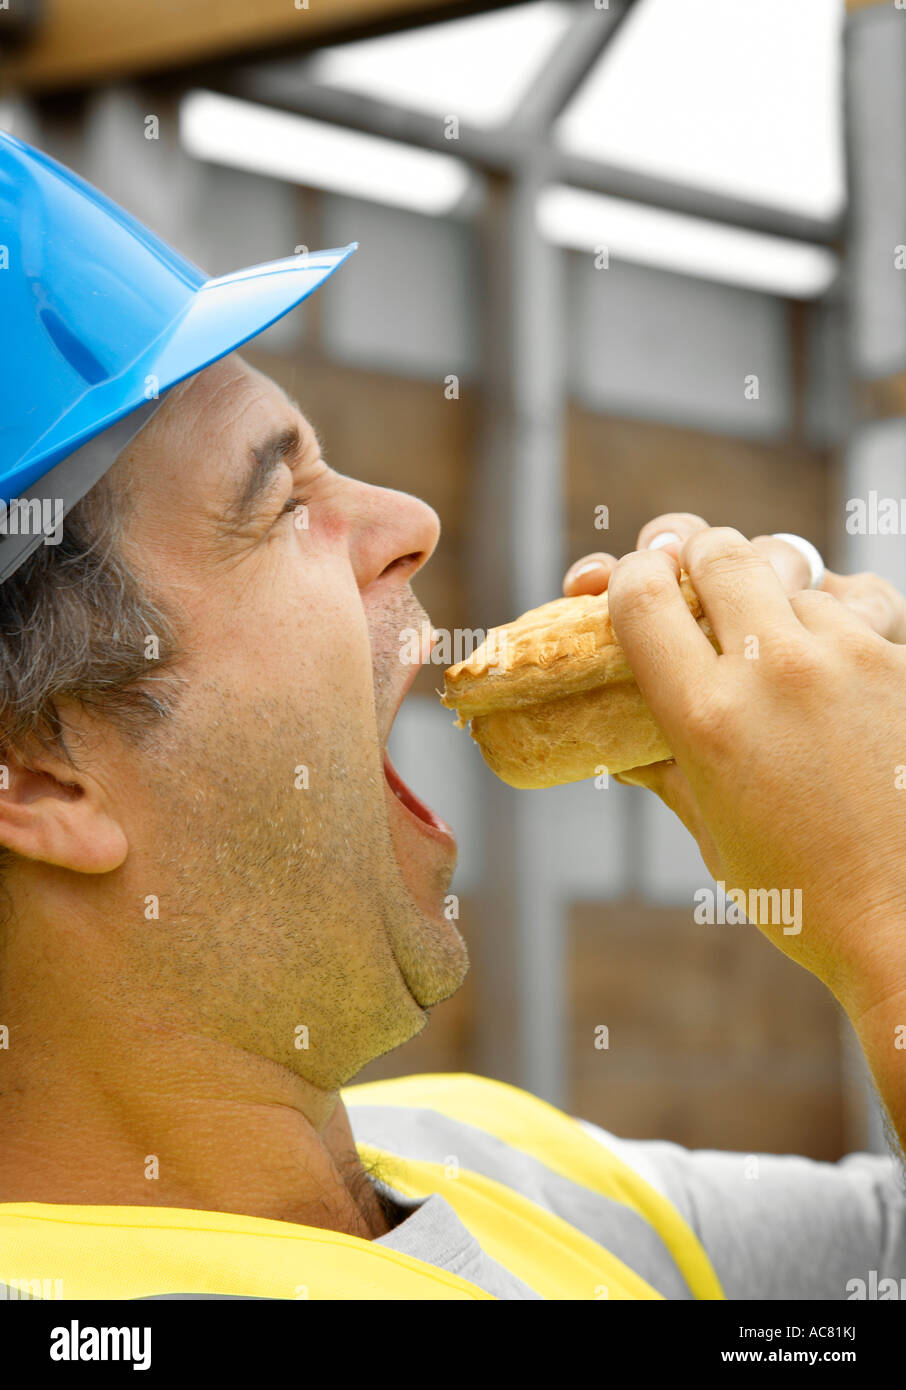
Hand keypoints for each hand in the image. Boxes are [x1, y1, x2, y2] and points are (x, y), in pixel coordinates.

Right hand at [563, 515, 905, 925]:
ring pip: (795, 576)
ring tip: (776, 646)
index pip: (642, 593)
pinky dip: (837, 621)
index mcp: (707, 717)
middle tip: (697, 586)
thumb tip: (625, 738)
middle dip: (699, 559)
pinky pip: (857, 605)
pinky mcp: (901, 660)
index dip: (627, 578)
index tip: (631, 588)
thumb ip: (666, 768)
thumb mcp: (714, 834)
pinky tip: (836, 663)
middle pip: (719, 551)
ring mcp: (847, 658)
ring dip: (775, 596)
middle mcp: (772, 670)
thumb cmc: (807, 898)